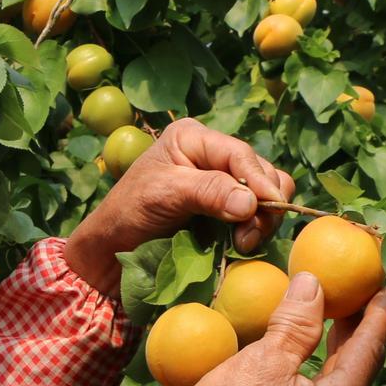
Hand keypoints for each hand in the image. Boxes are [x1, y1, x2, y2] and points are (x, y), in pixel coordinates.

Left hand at [63, 118, 296, 295]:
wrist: (113, 246)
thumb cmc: (129, 212)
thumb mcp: (165, 194)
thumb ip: (208, 192)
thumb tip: (251, 203)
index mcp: (194, 138)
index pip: (240, 154)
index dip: (259, 181)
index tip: (271, 208)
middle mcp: (212, 154)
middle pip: (261, 172)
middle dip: (263, 203)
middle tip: (247, 237)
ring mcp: (221, 180)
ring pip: (265, 194)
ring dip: (262, 220)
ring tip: (243, 243)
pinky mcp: (225, 207)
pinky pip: (256, 213)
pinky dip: (255, 228)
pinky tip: (241, 243)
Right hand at [127, 271, 385, 385]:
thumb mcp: (262, 360)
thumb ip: (297, 321)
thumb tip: (314, 283)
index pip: (368, 352)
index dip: (377, 317)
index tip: (383, 291)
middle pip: (355, 381)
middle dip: (352, 343)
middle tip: (350, 310)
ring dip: (332, 377)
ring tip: (325, 346)